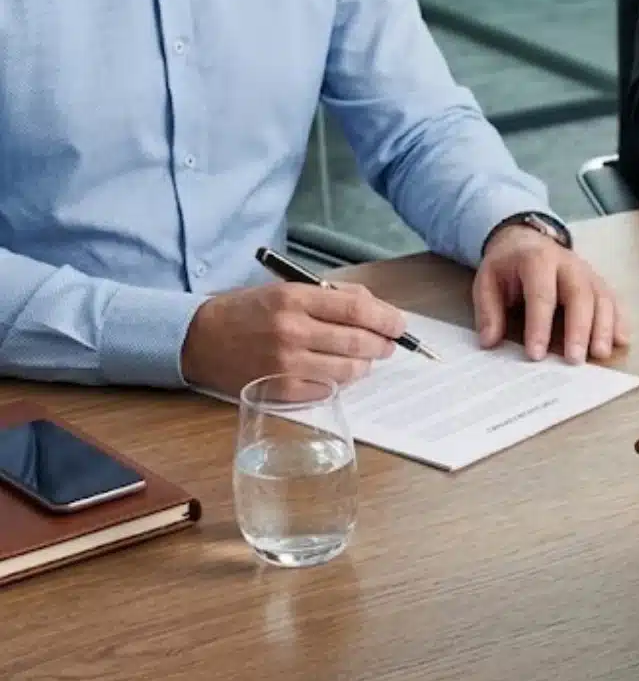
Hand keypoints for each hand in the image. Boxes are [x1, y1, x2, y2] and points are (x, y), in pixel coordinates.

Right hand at [181, 282, 405, 395]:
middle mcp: (292, 330)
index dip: (387, 318)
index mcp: (294, 298)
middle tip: (387, 344)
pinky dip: (339, 383)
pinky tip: (334, 374)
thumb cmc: (247, 312)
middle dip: (383, 344)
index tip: (399, 324)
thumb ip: (332, 296)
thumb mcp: (286, 290)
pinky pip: (328, 391)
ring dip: (364, 365)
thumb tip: (376, 308)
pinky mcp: (281, 390)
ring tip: (362, 359)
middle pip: (359, 342)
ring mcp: (286, 363)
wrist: (198, 339)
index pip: (357, 309)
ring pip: (349, 370)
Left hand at [474, 224, 629, 362]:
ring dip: (604, 328)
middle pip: (580, 295)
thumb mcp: (487, 281)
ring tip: (600, 355)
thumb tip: (489, 341)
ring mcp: (587, 272)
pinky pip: (613, 300)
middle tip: (575, 360)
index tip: (536, 354)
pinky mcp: (598, 282)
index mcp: (537, 260)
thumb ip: (488, 311)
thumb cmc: (508, 266)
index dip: (539, 326)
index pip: (541, 294)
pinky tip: (620, 341)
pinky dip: (619, 321)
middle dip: (579, 329)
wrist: (526, 240)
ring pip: (602, 298)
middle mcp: (568, 263)